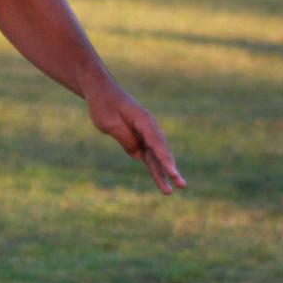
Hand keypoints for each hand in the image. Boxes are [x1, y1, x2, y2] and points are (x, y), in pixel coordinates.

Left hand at [86, 79, 185, 194]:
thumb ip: (126, 139)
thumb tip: (139, 155)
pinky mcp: (140, 137)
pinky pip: (149, 154)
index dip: (164, 159)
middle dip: (171, 170)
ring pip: (156, 156)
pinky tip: (161, 180)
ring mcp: (146, 132)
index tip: (172, 172)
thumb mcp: (109, 123)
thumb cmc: (103, 105)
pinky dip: (154, 167)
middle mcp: (149, 127)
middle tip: (181, 185)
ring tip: (170, 191)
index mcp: (144, 121)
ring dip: (163, 173)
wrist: (101, 92)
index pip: (156, 143)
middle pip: (161, 152)